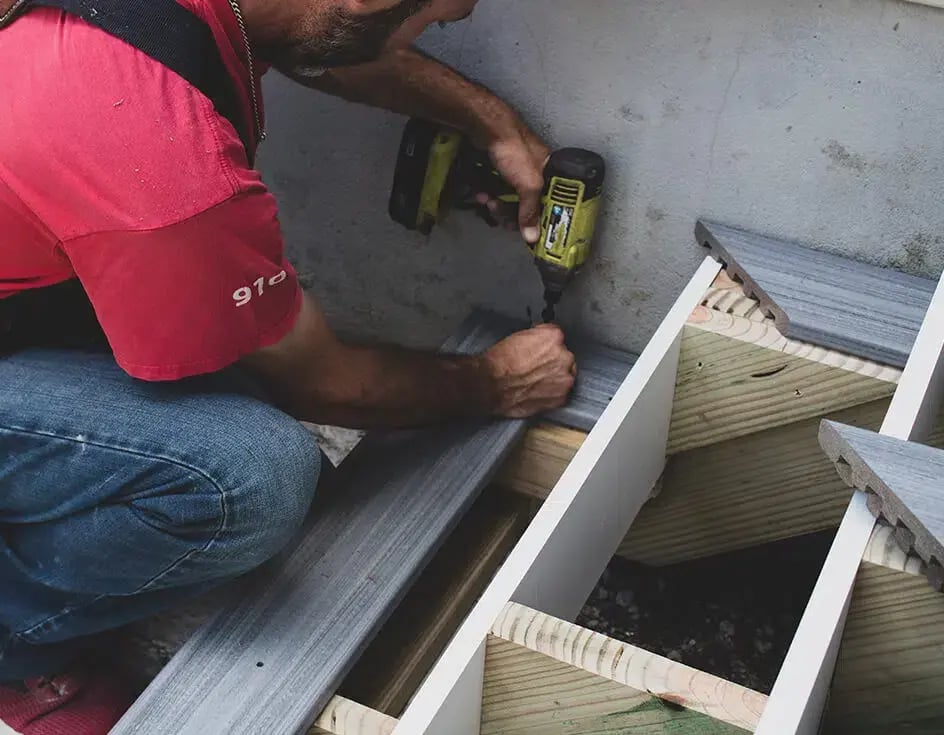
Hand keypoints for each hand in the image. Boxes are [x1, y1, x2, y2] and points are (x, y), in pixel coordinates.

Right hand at [483, 324, 576, 417]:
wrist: (490, 384)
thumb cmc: (499, 363)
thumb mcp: (517, 337)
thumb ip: (535, 339)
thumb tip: (538, 344)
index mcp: (553, 337)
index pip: (556, 337)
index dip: (546, 344)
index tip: (541, 350)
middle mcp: (563, 356)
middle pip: (564, 356)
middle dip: (552, 361)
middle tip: (536, 367)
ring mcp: (564, 378)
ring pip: (565, 375)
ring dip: (554, 377)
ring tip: (535, 381)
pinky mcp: (560, 397)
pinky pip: (560, 393)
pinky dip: (551, 393)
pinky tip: (537, 391)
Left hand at [484, 119, 549, 244]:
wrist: (488, 127)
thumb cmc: (515, 150)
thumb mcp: (528, 184)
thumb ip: (530, 211)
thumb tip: (532, 236)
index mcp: (551, 174)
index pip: (549, 204)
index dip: (537, 219)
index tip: (524, 230)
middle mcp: (536, 173)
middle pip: (526, 205)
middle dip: (509, 212)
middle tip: (498, 211)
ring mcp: (517, 170)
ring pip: (510, 199)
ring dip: (497, 205)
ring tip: (487, 201)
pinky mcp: (501, 169)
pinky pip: (497, 189)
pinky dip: (489, 194)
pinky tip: (481, 194)